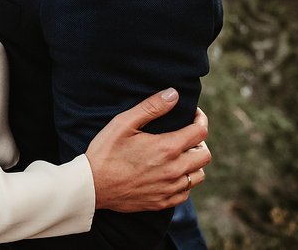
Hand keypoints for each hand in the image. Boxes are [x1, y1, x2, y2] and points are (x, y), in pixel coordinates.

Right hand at [84, 89, 210, 210]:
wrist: (92, 186)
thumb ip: (151, 107)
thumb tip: (174, 94)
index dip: (200, 119)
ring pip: (198, 176)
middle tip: (184, 135)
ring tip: (179, 155)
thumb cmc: (105, 151)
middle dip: (198, 141)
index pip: (200, 132)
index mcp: (166, 148)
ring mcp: (169, 189)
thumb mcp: (124, 123)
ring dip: (193, 163)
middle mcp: (173, 170)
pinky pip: (186, 193)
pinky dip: (184, 182)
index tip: (192, 115)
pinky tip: (170, 174)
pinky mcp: (162, 202)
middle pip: (205, 155)